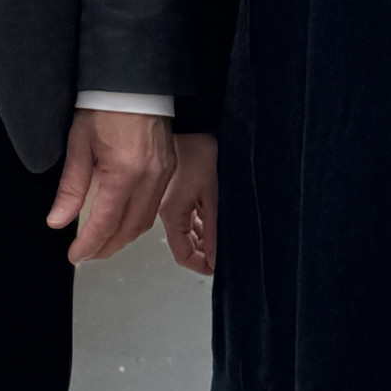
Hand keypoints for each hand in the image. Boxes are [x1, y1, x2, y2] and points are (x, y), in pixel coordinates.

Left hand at [47, 110, 175, 262]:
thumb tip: (57, 221)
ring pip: (145, 221)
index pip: (106, 222)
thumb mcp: (79, 144)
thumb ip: (71, 187)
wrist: (134, 79)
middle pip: (130, 229)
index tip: (75, 256)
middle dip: (107, 247)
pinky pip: (155, 205)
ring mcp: (163, 173)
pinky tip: (122, 220)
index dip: (89, 244)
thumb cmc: (104, 105)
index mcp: (125, 172)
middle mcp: (150, 178)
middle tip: (86, 254)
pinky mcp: (169, 167)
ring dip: (123, 237)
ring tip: (101, 242)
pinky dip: (137, 219)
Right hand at [158, 131, 218, 275]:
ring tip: (223, 235)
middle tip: (224, 252)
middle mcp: (166, 210)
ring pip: (188, 230)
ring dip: (204, 236)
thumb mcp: (213, 197)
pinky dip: (201, 222)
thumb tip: (215, 258)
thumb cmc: (199, 152)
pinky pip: (188, 215)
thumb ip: (214, 231)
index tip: (218, 267)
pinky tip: (214, 218)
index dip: (201, 265)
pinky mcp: (176, 190)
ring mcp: (170, 200)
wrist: (192, 124)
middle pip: (185, 244)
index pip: (183, 255)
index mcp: (171, 214)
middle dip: (205, 251)